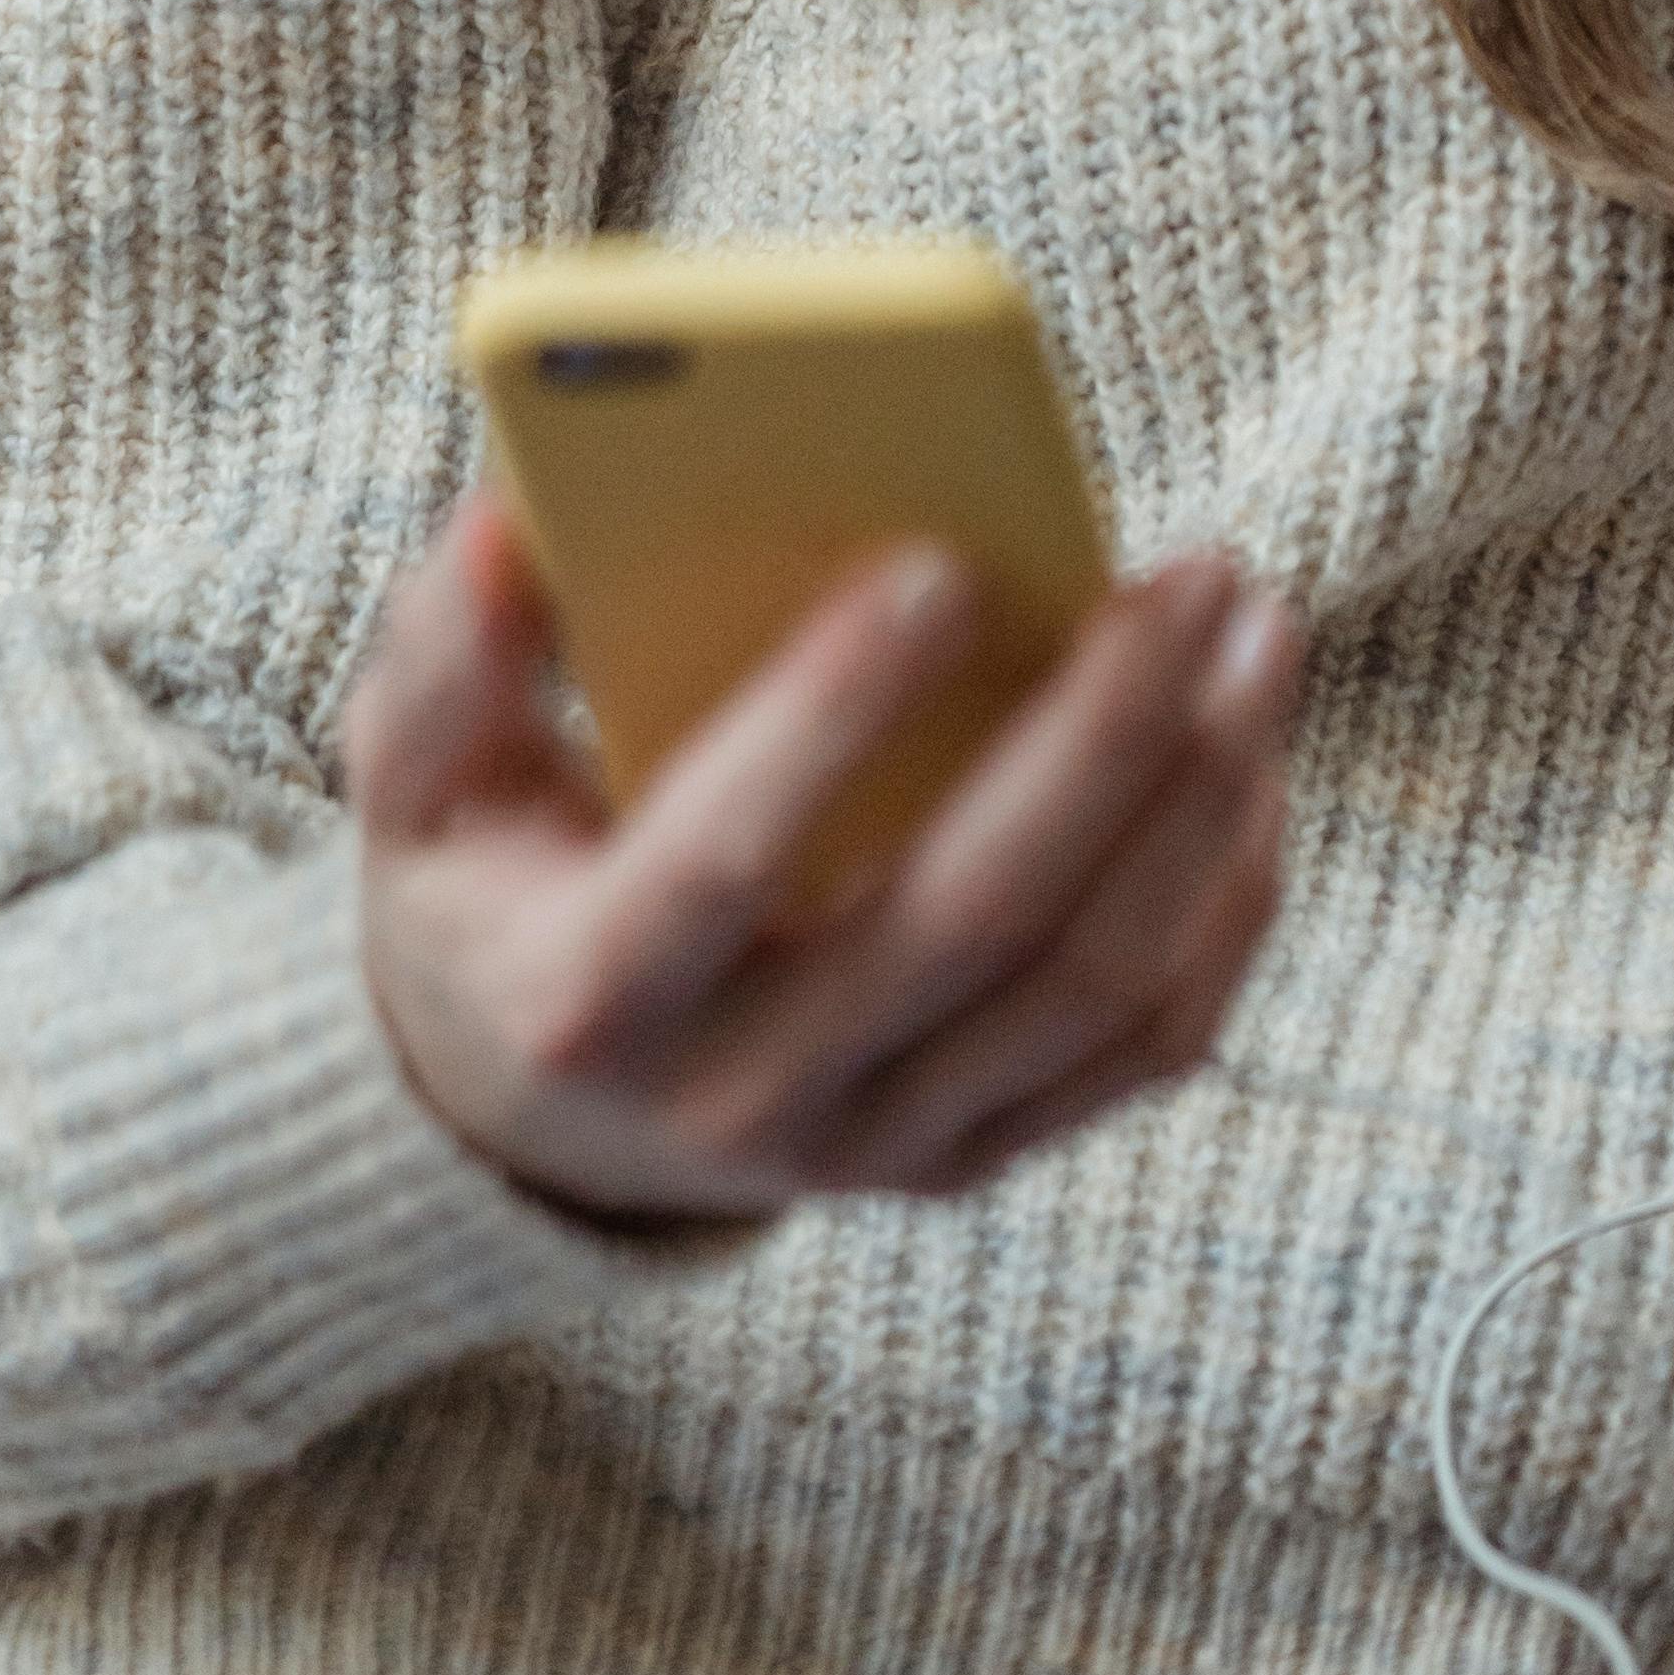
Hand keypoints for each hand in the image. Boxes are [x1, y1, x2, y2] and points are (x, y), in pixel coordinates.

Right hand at [347, 491, 1299, 1225]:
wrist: (527, 1122)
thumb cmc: (489, 891)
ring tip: (1256, 633)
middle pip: (964, 918)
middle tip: (1194, 575)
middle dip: (1102, 736)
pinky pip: (1140, 1047)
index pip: (720, 859)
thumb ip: (450, 653)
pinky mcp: (966, 1155)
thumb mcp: (417, 780)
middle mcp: (737, 1097)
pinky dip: (1222, 906)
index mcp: (586, 995)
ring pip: (1083, 982)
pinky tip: (1253, 765)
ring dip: (1198, 799)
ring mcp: (869, 1144)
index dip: (823, 717)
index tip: (939, 563)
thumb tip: (511, 519)